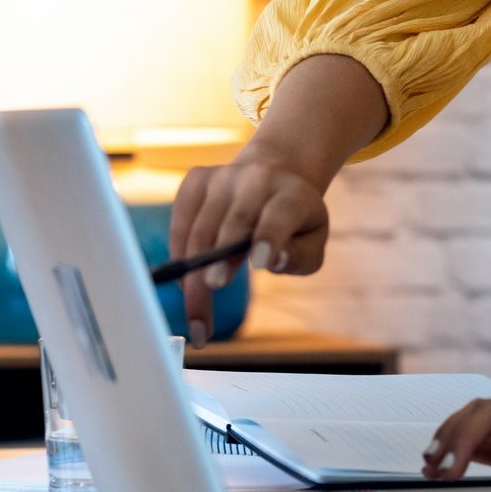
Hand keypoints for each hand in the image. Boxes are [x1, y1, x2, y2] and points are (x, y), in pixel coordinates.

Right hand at [168, 146, 329, 347]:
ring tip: (196, 315)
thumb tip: (274, 261)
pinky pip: (180, 221)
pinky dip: (179, 255)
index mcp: (293, 194)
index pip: (281, 214)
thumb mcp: (311, 242)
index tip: (260, 264)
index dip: (269, 237)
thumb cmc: (295, 223)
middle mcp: (257, 178)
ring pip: (201, 227)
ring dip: (192, 274)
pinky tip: (186, 284)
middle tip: (207, 303)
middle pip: (235, 223)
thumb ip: (299, 256)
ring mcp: (223, 176)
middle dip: (218, 262)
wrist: (275, 177)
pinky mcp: (196, 180)